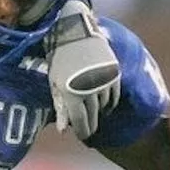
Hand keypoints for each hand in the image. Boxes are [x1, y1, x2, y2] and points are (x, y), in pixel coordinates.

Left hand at [47, 1, 120, 138]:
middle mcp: (88, 90)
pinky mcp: (113, 73)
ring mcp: (102, 81)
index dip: (83, 131)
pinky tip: (105, 105)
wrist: (74, 33)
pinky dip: (110, 102)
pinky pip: (114, 95)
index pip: (80, 121)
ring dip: (99, 111)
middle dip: (91, 124)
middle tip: (90, 131)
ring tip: (95, 115)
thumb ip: (61, 109)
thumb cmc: (59, 60)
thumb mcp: (55, 84)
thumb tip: (64, 131)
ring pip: (103, 105)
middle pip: (93, 115)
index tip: (84, 136)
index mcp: (71, 94)